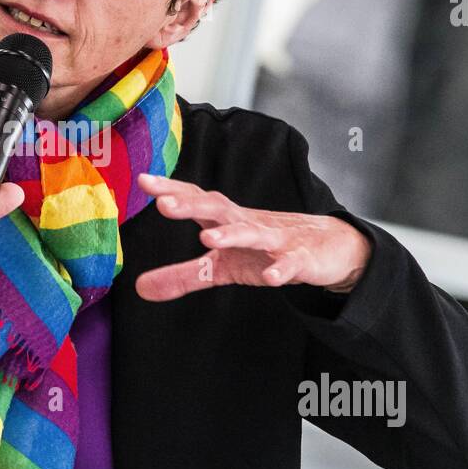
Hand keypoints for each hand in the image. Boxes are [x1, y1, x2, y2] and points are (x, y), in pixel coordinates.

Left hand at [133, 172, 371, 302]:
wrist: (328, 247)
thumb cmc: (266, 251)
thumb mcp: (221, 266)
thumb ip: (183, 275)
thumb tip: (139, 288)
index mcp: (226, 221)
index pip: (196, 200)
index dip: (171, 191)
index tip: (143, 180)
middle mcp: (248, 224)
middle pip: (218, 209)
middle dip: (192, 206)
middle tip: (164, 204)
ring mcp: (276, 240)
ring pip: (253, 234)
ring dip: (232, 234)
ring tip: (208, 238)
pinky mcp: (302, 260)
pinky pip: (291, 265)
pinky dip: (282, 270)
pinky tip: (272, 279)